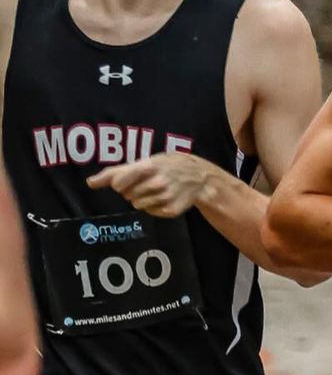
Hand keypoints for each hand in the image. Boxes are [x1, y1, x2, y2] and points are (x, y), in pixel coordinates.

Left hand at [87, 152, 212, 217]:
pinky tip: (165, 198)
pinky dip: (154, 207)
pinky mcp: (171, 210)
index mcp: (149, 167)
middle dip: (134, 190)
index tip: (128, 179)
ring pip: (138, 205)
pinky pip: (150, 212)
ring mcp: (166, 197)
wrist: (198, 176)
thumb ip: (116, 172)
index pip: (118, 182)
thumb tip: (90, 183)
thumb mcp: (144, 162)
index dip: (120, 183)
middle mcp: (158, 183)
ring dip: (143, 199)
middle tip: (149, 182)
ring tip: (157, 190)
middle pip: (127, 195)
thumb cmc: (166, 166)